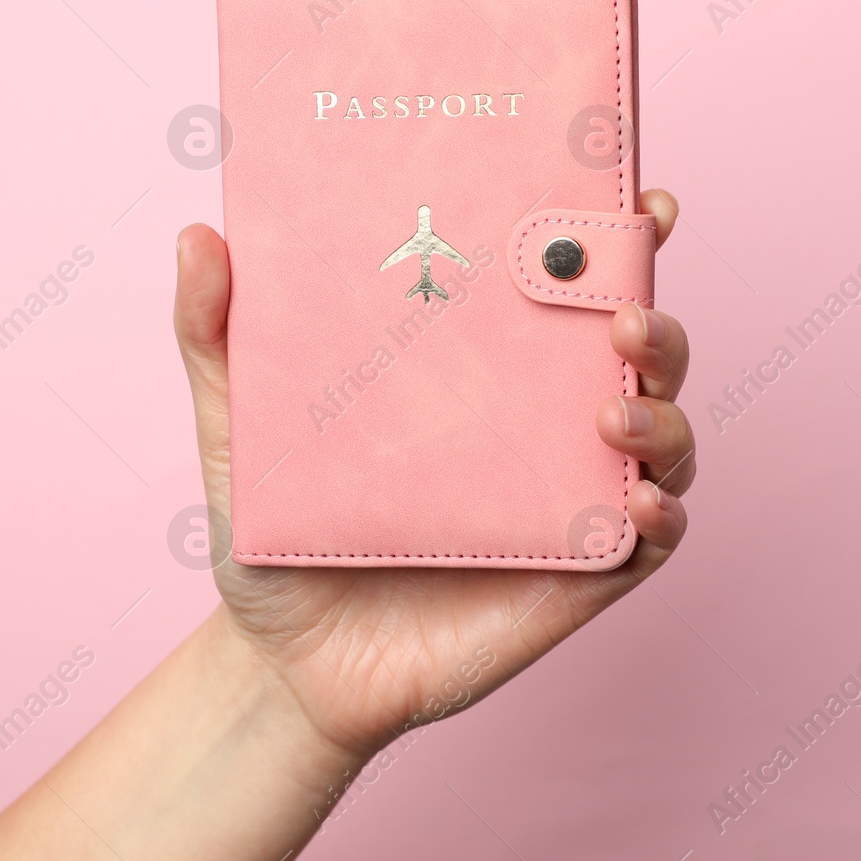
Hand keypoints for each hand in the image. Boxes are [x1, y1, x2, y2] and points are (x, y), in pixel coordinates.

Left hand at [174, 189, 693, 761]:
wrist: (282, 660)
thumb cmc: (275, 534)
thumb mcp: (237, 429)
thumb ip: (216, 337)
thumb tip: (197, 235)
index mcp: (479, 366)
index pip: (563, 287)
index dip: (616, 238)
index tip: (637, 199)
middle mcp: (537, 419)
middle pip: (634, 350)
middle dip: (653, 316)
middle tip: (619, 307)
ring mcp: (565, 497)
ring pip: (660, 435)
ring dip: (662, 411)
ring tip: (611, 408)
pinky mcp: (577, 575)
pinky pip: (649, 540)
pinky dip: (663, 514)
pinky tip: (638, 501)